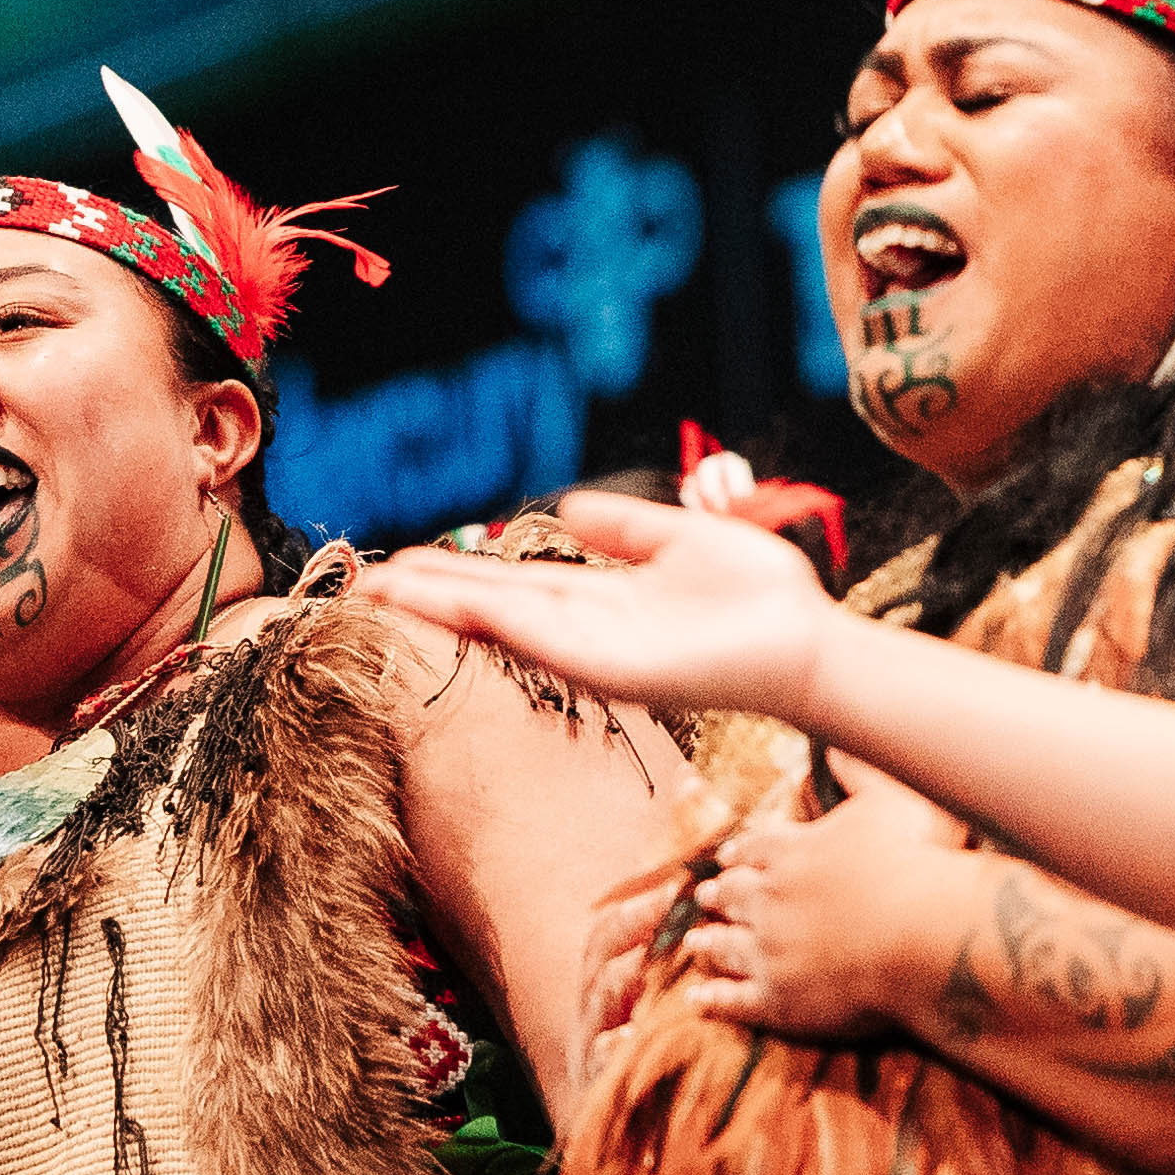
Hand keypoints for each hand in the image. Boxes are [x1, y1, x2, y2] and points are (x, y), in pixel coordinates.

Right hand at [362, 495, 847, 720]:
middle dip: (430, 596)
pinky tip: (448, 602)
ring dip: (441, 608)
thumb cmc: (762, 601)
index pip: (512, 586)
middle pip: (491, 608)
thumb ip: (626, 528)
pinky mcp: (609, 668)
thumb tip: (568, 507)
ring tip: (382, 592)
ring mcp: (593, 652)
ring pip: (500, 623)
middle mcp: (586, 631)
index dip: (456, 574)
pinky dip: (488, 618)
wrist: (809, 643)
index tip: (403, 564)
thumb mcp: (682, 539)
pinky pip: (537, 635)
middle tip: (365, 582)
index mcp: (601, 602)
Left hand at [679, 762, 970, 1038]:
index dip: (739, 853)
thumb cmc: (918, 864)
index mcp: (792, 850)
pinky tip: (700, 999)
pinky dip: (714, 999)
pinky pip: (734, 1001)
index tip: (727, 857)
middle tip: (705, 896)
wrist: (926, 936)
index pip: (754, 848)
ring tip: (697, 942)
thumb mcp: (893, 797)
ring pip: (724, 945)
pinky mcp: (778, 1000)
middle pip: (732, 895)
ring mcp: (768, 951)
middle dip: (717, 895)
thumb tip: (834, 744)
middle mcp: (768, 898)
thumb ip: (859, 770)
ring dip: (709, 942)